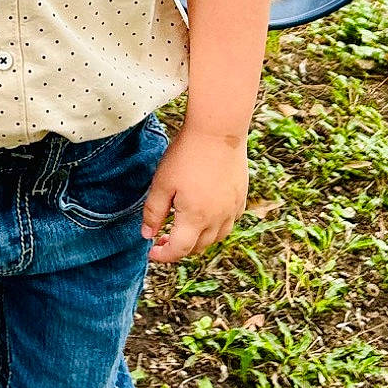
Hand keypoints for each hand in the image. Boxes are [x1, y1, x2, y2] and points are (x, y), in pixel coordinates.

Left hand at [142, 126, 248, 262]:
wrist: (218, 131)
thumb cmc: (187, 155)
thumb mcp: (162, 183)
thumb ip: (153, 212)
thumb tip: (148, 235)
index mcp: (194, 218)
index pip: (179, 250)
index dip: (163, 256)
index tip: (152, 252)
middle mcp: (216, 219)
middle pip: (197, 247)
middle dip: (179, 248)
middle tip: (163, 238)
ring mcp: (231, 210)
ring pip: (215, 238)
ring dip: (198, 240)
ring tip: (184, 228)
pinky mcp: (240, 198)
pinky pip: (228, 223)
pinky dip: (215, 227)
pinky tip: (205, 214)